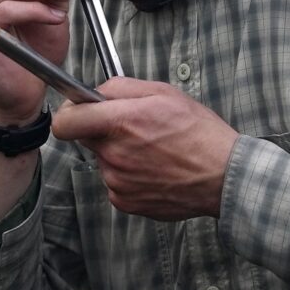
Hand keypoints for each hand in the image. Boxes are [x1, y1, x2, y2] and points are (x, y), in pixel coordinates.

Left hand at [51, 78, 239, 219]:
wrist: (224, 177)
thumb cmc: (200, 134)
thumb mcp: (164, 93)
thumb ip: (122, 87)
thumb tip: (97, 92)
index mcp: (122, 123)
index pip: (66, 122)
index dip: (70, 114)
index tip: (79, 112)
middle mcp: (115, 154)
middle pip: (86, 139)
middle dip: (102, 131)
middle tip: (133, 129)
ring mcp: (118, 181)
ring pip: (104, 161)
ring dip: (119, 154)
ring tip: (153, 152)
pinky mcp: (125, 201)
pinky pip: (115, 183)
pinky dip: (129, 176)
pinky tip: (154, 170)